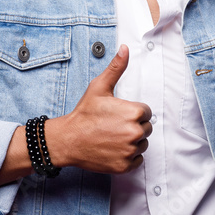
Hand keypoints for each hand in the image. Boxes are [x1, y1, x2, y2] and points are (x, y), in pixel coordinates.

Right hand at [50, 44, 151, 173]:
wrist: (68, 140)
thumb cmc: (84, 114)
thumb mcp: (99, 87)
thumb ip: (116, 68)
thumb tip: (125, 49)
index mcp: (134, 112)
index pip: (146, 112)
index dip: (132, 112)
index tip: (118, 115)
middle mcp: (135, 132)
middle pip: (146, 129)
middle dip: (133, 127)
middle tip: (114, 126)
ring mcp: (130, 151)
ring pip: (142, 144)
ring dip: (131, 142)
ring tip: (113, 137)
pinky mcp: (125, 166)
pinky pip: (137, 160)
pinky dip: (128, 157)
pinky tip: (114, 149)